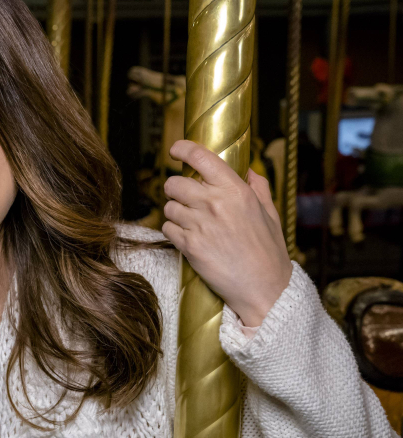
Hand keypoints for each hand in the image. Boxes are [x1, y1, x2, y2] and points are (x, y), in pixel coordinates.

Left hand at [162, 140, 292, 326]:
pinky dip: (174, 231)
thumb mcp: (270, 214)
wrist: (264, 288)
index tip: (175, 150)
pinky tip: (189, 238)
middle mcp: (215, 203)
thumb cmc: (269, 252)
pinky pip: (167, 227)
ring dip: (175, 213)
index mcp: (236, 191)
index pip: (201, 157)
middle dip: (176, 190)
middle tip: (186, 199)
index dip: (182, 149)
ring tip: (192, 223)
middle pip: (174, 183)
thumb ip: (258, 188)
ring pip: (168, 206)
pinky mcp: (189, 245)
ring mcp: (200, 224)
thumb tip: (248, 170)